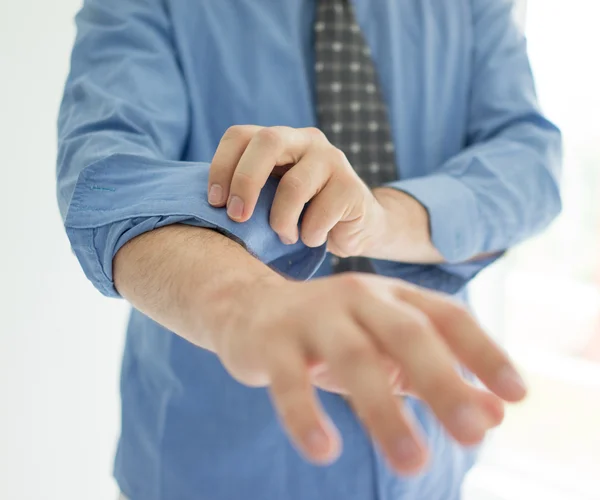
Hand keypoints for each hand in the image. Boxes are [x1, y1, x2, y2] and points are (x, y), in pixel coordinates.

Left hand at [207, 125, 384, 257]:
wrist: (354, 229)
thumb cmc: (302, 215)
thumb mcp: (270, 199)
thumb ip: (247, 193)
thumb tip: (206, 208)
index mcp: (278, 140)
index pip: (240, 135)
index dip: (221, 166)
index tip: (214, 202)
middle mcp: (305, 140)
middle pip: (268, 141)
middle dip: (245, 182)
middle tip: (237, 217)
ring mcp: (332, 160)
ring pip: (294, 185)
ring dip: (281, 220)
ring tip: (285, 237)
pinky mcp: (352, 186)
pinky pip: (321, 212)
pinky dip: (310, 234)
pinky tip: (312, 239)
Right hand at [210, 272, 526, 474]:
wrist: (252, 307)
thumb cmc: (332, 333)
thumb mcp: (386, 350)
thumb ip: (436, 377)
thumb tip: (494, 415)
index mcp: (391, 296)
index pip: (447, 317)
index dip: (484, 352)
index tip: (517, 395)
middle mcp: (357, 297)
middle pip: (406, 334)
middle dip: (442, 381)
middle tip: (473, 434)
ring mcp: (312, 316)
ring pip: (353, 358)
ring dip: (383, 410)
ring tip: (411, 463)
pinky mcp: (272, 342)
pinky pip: (289, 381)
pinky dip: (306, 416)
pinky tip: (324, 450)